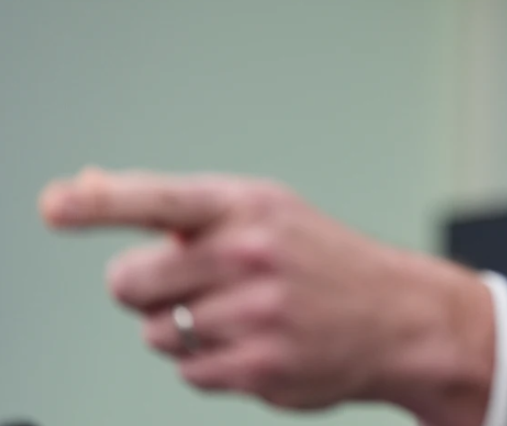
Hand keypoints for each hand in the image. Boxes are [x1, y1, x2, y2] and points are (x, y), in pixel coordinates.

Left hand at [39, 168, 493, 425]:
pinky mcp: (260, 365)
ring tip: (242, 315)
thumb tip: (79, 187)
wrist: (398, 315)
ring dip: (184, 329)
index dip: (100, 203)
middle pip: (129, 280)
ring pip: (156, 331)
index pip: (160, 198)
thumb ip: (173, 207)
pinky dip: (209, 363)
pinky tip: (255, 344)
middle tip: (185, 283)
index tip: (55, 205)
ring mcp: (257, 312)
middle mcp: (251, 253)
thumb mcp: (261, 212)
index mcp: (248, 204)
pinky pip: (186, 371)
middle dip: (143, 287)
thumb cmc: (317, 257)